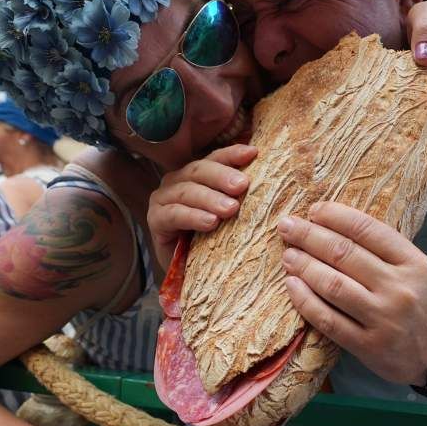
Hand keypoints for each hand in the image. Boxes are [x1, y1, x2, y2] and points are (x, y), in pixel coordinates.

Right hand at [146, 144, 256, 268]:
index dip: (232, 154)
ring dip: (210, 198)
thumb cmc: (213, 240)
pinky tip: (210, 223)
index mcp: (197, 174)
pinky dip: (193, 217)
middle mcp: (177, 181)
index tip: (253, 153)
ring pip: (187, 191)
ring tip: (230, 209)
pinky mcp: (155, 220)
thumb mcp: (229, 215)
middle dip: (222, 176)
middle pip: (199, 170)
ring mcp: (163, 199)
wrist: (192, 272)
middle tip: (242, 185)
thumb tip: (271, 181)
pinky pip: (174, 215)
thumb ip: (240, 196)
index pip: (215, 158)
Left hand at [277, 201, 426, 384]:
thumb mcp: (419, 270)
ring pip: (333, 285)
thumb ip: (386, 251)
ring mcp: (383, 319)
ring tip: (288, 256)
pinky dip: (305, 301)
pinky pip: (328, 320)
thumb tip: (336, 226)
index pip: (368, 230)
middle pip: (344, 254)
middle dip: (309, 236)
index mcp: (413, 263)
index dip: (335, 216)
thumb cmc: (424, 306)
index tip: (314, 210)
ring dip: (304, 266)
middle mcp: (399, 288)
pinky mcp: (368, 346)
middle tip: (287, 226)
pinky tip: (292, 286)